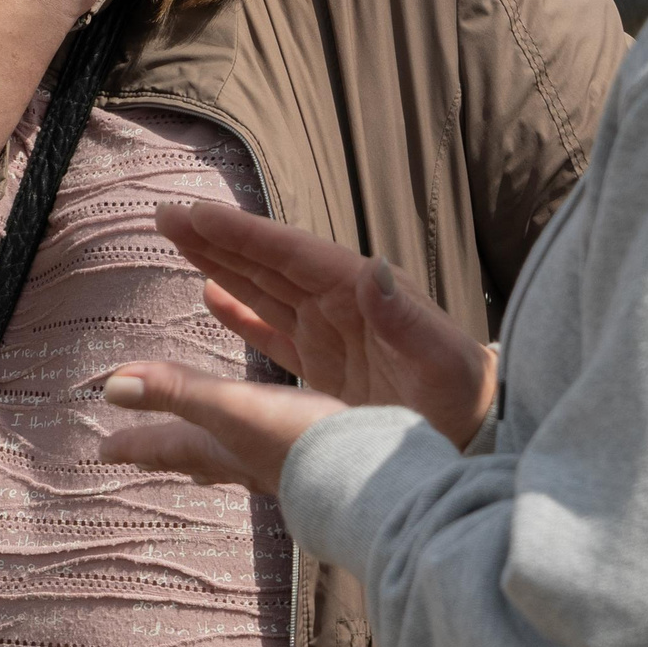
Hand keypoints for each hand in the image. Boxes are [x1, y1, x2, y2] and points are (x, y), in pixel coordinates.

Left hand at [98, 366, 346, 494]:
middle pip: (198, 459)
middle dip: (172, 453)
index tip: (102, 450)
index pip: (167, 446)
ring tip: (206, 461)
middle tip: (146, 456)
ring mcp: (282, 470)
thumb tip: (112, 386)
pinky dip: (261, 453)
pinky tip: (275, 451)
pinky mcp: (315, 465)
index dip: (134, 443)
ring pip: (236, 463)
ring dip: (214, 459)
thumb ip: (177, 391)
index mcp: (221, 449)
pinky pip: (274, 459)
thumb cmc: (296, 439)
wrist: (367, 475)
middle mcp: (246, 465)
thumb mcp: (232, 406)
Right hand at [153, 201, 497, 447]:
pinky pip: (273, 331)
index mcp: (361, 293)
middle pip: (268, 262)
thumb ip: (406, 317)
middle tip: (167, 213)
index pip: (291, 253)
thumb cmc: (466, 396)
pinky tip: (210, 295)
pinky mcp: (325, 364)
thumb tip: (374, 268)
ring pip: (264, 289)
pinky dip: (241, 314)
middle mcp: (340, 304)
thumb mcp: (441, 359)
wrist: (480, 434)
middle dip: (218, 238)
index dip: (242, 233)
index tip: (196, 212)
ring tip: (179, 238)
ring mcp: (330, 333)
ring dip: (222, 264)